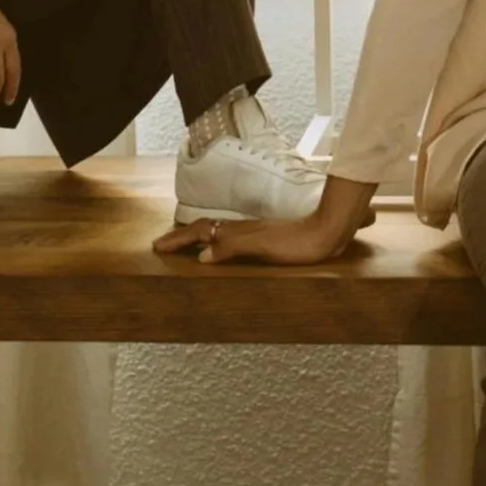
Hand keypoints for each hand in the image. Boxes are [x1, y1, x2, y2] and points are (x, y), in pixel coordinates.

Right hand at [153, 211, 369, 265]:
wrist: (328, 231)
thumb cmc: (299, 243)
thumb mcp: (263, 247)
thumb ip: (232, 248)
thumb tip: (201, 255)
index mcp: (238, 232)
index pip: (200, 233)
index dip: (178, 240)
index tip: (157, 246)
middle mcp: (243, 231)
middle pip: (205, 230)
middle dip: (181, 237)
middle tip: (162, 245)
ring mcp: (255, 235)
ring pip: (217, 234)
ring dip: (197, 239)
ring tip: (183, 246)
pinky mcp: (267, 241)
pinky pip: (230, 241)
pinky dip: (216, 244)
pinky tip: (221, 252)